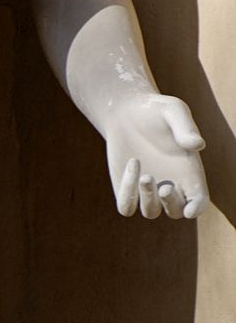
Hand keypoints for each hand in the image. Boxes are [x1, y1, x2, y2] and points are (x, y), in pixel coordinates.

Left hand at [105, 92, 208, 219]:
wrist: (125, 111)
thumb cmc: (156, 110)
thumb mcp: (172, 111)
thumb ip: (185, 127)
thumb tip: (197, 145)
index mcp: (188, 172)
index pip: (198, 200)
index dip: (196, 208)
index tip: (190, 210)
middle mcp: (170, 185)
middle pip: (175, 211)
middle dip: (172, 205)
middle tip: (166, 188)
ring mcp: (146, 190)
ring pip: (151, 212)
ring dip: (149, 198)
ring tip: (145, 175)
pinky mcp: (125, 189)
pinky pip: (126, 206)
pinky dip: (128, 193)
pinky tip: (132, 164)